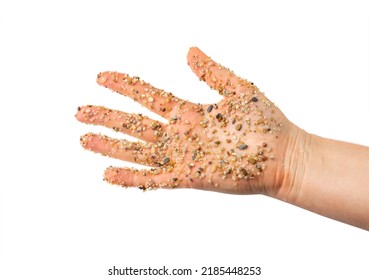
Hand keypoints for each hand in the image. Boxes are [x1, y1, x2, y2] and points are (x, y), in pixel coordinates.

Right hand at [76, 47, 303, 194]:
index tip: (103, 76)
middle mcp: (182, 135)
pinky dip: (131, 178)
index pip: (150, 97)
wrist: (285, 157)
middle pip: (136, 125)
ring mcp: (184, 157)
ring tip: (85, 139)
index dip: (126, 86)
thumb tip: (189, 51)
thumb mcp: (238, 90)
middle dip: (108, 117)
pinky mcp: (191, 177)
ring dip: (111, 146)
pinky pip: (155, 179)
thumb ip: (212, 72)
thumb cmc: (266, 124)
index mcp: (190, 114)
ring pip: (139, 151)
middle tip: (81, 111)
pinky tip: (108, 173)